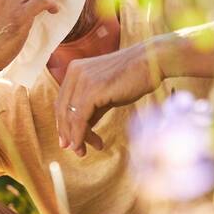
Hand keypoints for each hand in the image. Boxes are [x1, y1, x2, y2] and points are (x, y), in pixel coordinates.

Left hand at [55, 42, 163, 156]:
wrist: (151, 62)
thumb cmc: (133, 76)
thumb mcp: (106, 92)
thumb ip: (92, 107)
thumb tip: (83, 128)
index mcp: (75, 69)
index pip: (62, 101)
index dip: (63, 123)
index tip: (69, 140)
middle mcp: (74, 72)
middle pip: (62, 109)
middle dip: (67, 133)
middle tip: (75, 150)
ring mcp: (82, 80)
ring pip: (70, 116)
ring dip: (75, 137)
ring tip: (84, 151)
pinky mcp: (92, 90)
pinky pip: (79, 118)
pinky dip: (80, 135)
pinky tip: (87, 144)